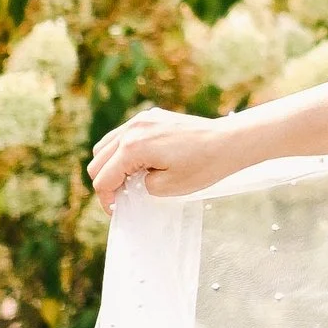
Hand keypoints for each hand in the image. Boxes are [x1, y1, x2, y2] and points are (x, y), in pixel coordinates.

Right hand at [88, 106, 241, 209]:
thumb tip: (130, 183)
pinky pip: (123, 135)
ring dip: (111, 165)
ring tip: (129, 181)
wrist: (228, 142)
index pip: (103, 178)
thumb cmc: (203, 165)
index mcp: (132, 147)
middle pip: (98, 160)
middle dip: (106, 182)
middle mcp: (132, 129)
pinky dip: (122, 151)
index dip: (106, 199)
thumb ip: (139, 187)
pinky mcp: (150, 116)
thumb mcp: (167, 187)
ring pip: (106, 145)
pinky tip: (139, 164)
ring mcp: (140, 119)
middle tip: (122, 198)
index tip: (117, 210)